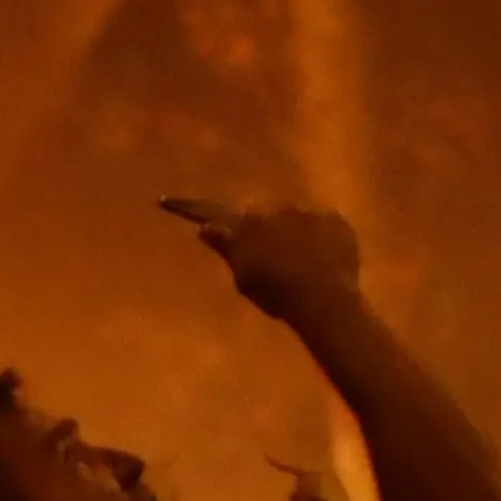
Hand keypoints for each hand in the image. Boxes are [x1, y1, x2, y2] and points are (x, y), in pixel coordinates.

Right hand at [186, 201, 363, 317]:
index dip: (188, 208)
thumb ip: (227, 248)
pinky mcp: (337, 222)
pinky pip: (325, 225)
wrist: (324, 300)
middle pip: (262, 215)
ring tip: (303, 265)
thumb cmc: (277, 295)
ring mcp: (310, 213)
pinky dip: (321, 238)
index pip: (212, 212)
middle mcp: (277, 210)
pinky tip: (324, 262)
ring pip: (295, 218)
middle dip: (263, 229)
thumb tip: (205, 227)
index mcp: (249, 225)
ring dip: (295, 233)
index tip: (164, 200)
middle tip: (271, 260)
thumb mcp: (244, 277)